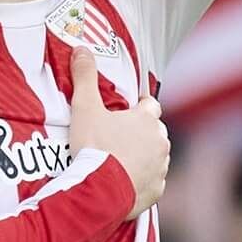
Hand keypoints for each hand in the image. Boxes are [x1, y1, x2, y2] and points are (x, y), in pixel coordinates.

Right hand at [69, 49, 168, 220]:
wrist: (99, 192)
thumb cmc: (94, 148)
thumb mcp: (84, 108)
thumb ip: (85, 77)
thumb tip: (81, 49)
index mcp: (146, 119)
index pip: (150, 105)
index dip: (138, 107)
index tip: (125, 112)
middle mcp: (160, 141)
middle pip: (154, 131)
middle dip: (140, 133)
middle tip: (116, 138)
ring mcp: (160, 167)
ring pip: (156, 156)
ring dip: (142, 157)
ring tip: (118, 162)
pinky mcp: (156, 190)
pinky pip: (152, 182)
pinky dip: (141, 181)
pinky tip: (123, 183)